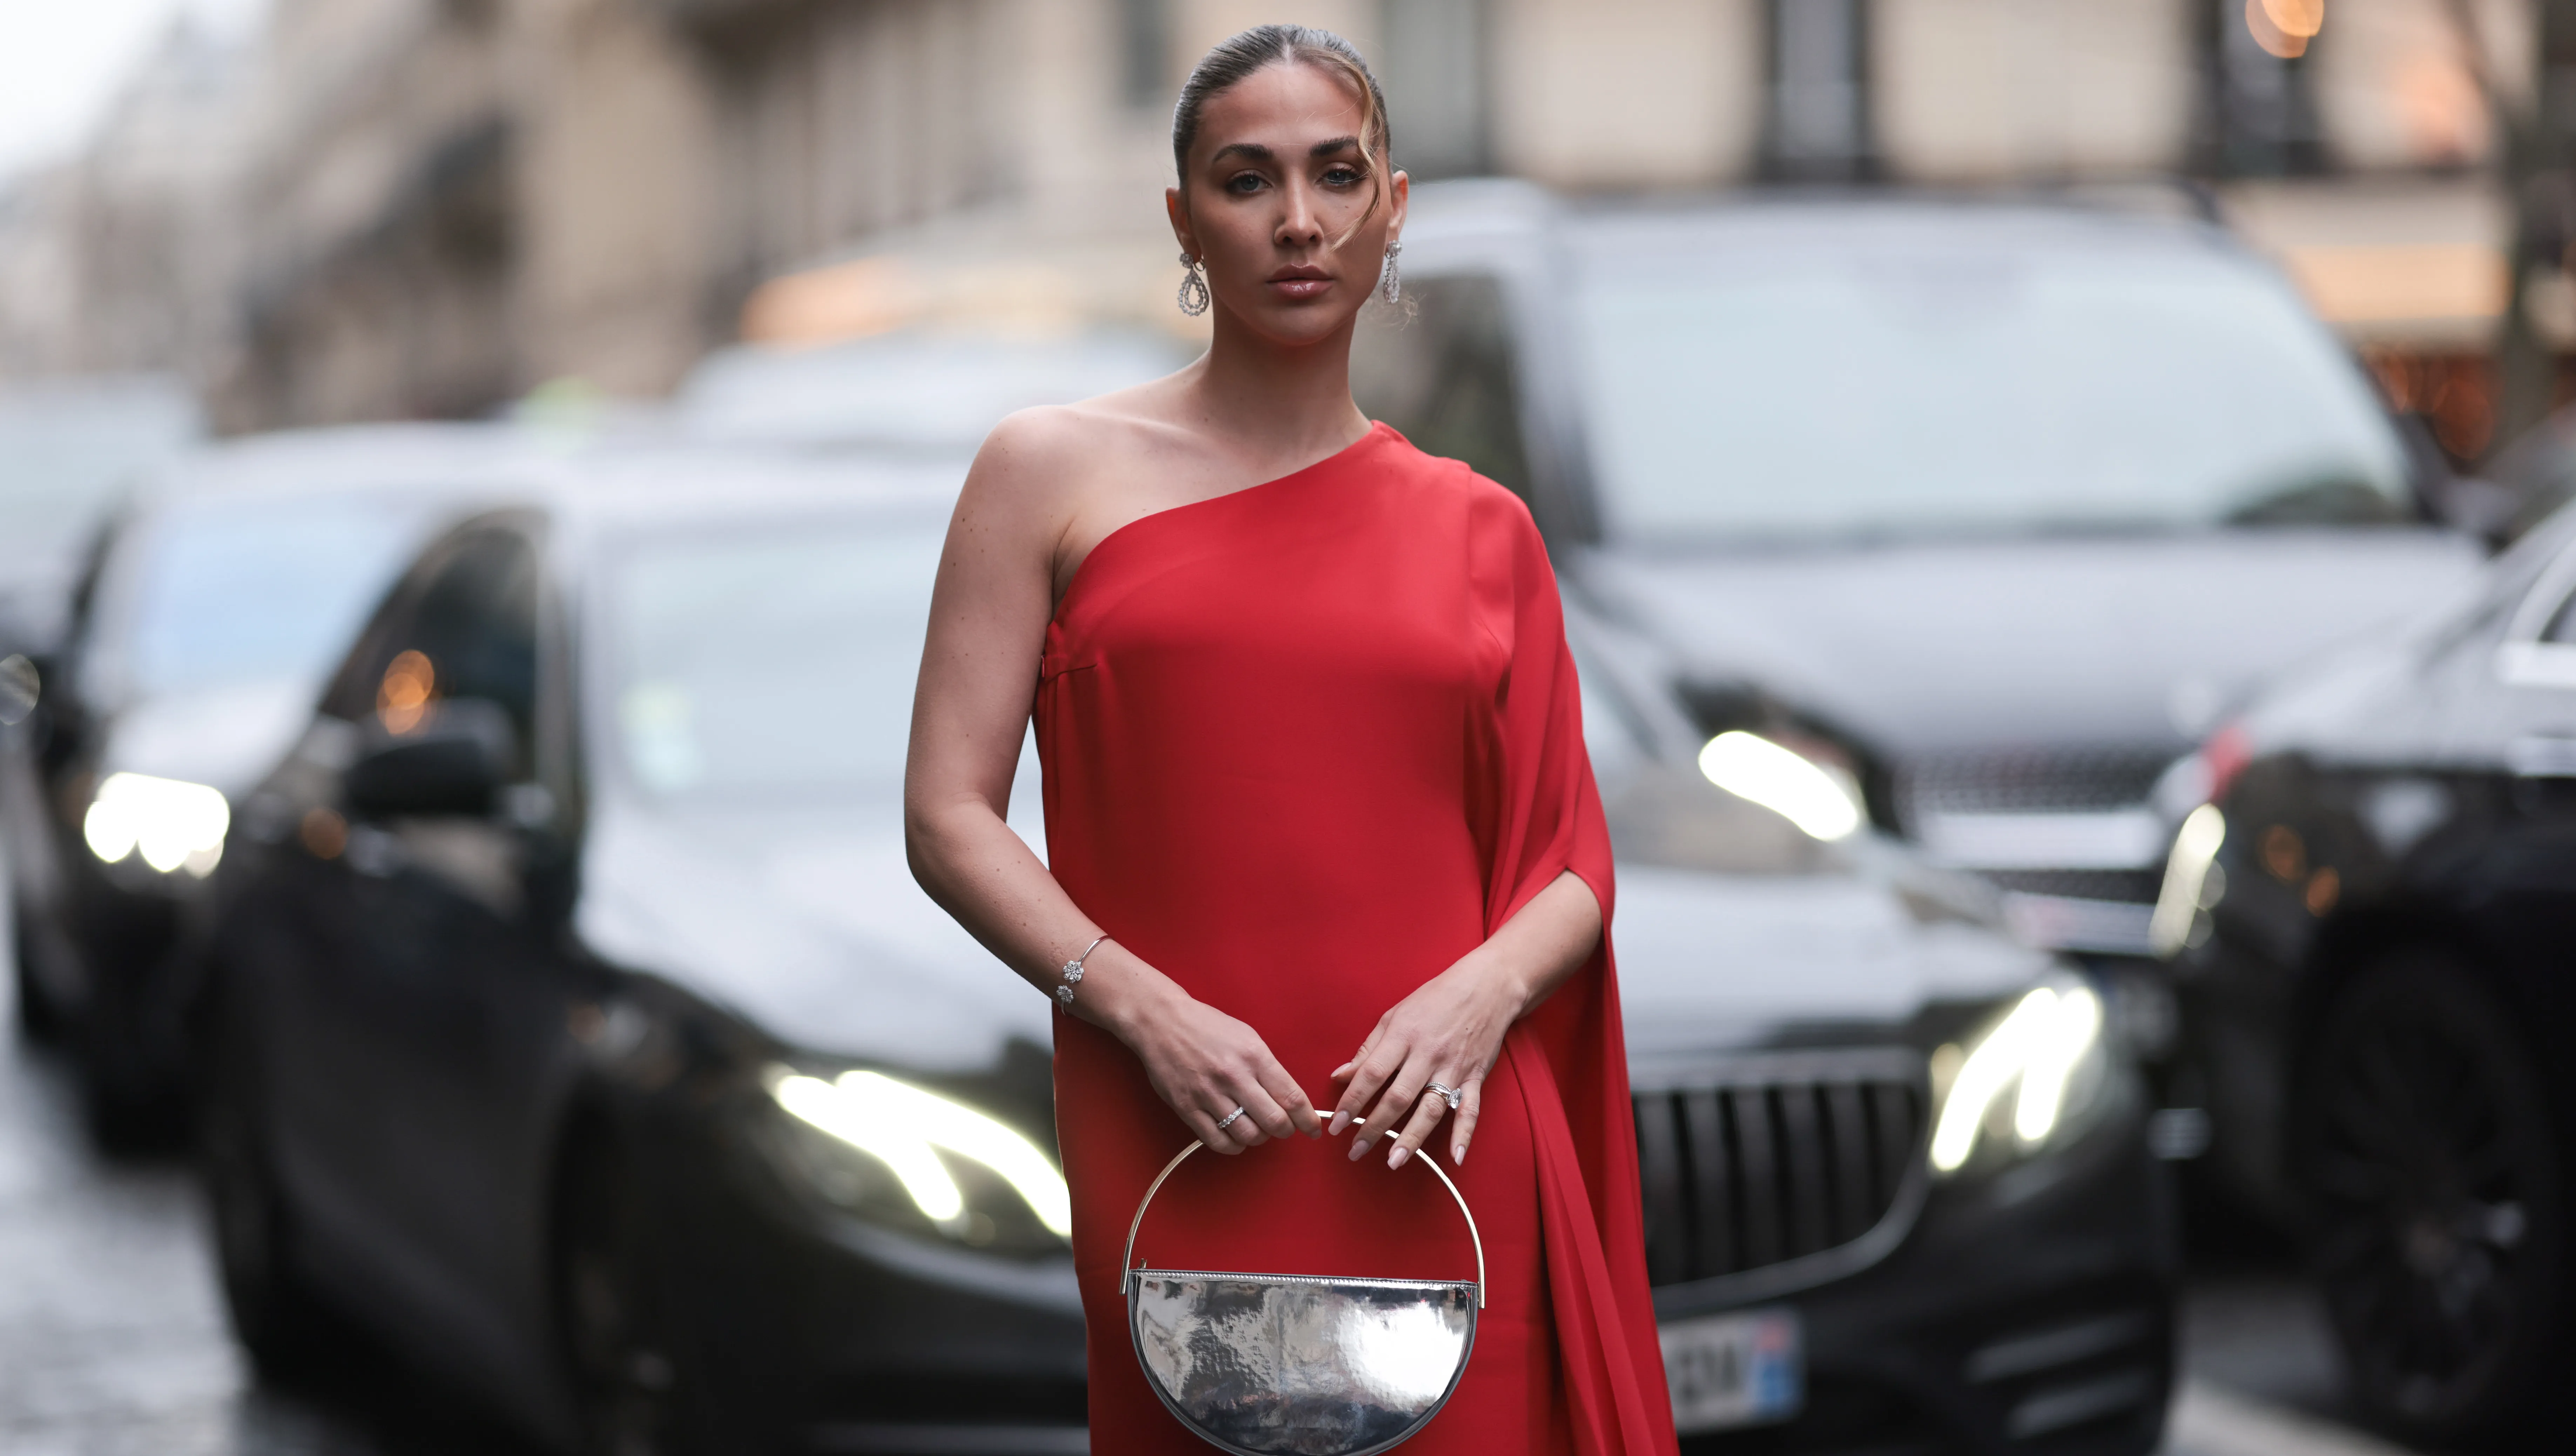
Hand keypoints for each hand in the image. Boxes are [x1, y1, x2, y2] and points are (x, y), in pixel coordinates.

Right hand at [1114, 983, 1322, 1153]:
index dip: (1307, 1119)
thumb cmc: (1207, 1027)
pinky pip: (1218, 1141)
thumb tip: (1288, 1099)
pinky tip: (1236, 1137)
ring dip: (1259, 1138)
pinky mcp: (1187, 1108)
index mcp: (1253, 1055)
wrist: (1161, 1022)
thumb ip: (1268, 1067)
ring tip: (1257, 1129)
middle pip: (1274, 1122)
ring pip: (1248, 1135)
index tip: (1313, 1128)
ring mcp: (1208, 1094)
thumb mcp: (1247, 1037)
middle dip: (1285, 1130)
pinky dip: (1234, 1145)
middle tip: (1283, 1128)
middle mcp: (1233, 1076)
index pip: (1291, 1097)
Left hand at [1328, 954, 1527, 1168]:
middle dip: (1374, 1127)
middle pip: (1398, 1097)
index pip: (1372, 1073)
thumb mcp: (1395, 1015)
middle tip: (1356, 1151)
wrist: (1487, 986)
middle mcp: (1427, 1054)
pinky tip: (1455, 1156)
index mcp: (1403, 1035)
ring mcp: (1454, 1067)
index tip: (1337, 1125)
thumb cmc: (1435, 998)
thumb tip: (1340, 1076)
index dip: (1352, 1101)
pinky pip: (1470, 1109)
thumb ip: (1368, 1049)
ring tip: (1394, 1161)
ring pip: (1431, 1108)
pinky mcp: (1475, 1076)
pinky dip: (1464, 1133)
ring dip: (1412, 1137)